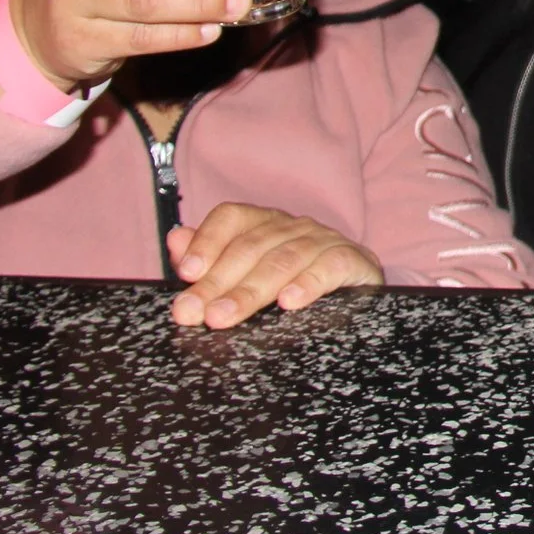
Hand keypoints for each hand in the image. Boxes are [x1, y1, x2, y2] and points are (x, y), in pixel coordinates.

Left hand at [166, 204, 382, 327]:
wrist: (358, 290)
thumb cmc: (295, 283)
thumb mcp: (248, 273)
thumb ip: (209, 259)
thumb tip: (175, 240)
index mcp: (265, 224)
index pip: (232, 217)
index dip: (207, 241)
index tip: (186, 272)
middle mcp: (294, 227)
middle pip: (251, 246)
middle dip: (217, 281)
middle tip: (194, 312)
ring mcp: (325, 242)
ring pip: (284, 260)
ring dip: (251, 290)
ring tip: (224, 315)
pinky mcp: (354, 261)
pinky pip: (331, 267)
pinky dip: (309, 283)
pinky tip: (289, 302)